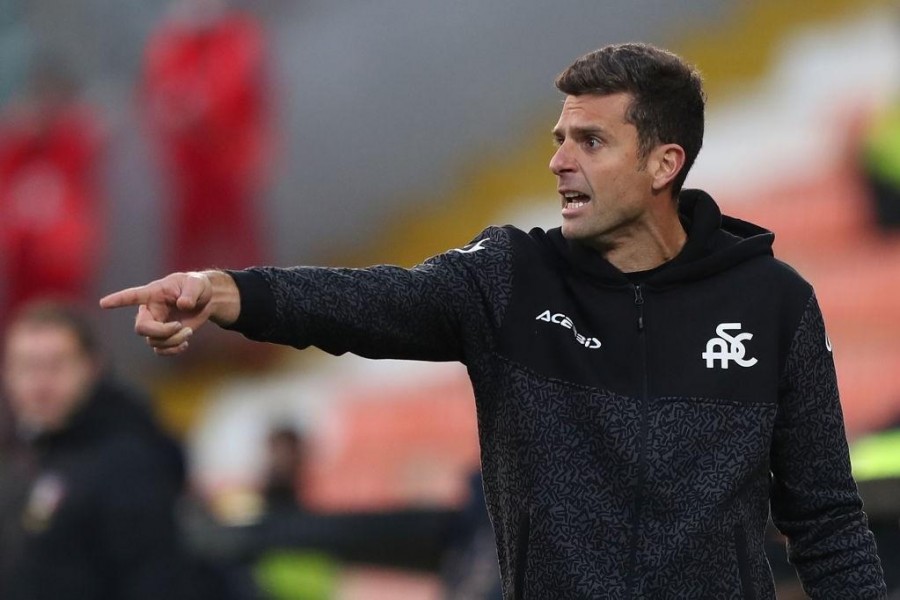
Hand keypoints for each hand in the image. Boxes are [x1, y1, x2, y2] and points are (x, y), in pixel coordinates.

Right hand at [99, 271, 239, 355]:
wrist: (205, 300)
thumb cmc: (197, 286)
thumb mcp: (197, 284)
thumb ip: (190, 293)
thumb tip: (183, 305)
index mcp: (153, 294)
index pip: (132, 296)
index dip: (118, 300)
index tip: (103, 303)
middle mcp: (150, 311)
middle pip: (142, 328)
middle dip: (162, 332)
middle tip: (180, 326)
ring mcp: (155, 325)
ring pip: (153, 341)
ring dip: (173, 341)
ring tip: (189, 331)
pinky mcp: (164, 336)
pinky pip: (160, 350)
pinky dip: (173, 350)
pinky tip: (185, 343)